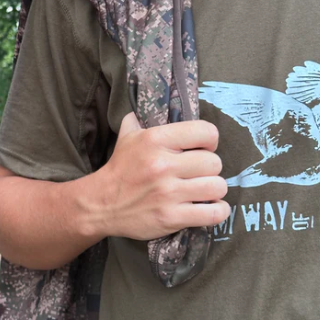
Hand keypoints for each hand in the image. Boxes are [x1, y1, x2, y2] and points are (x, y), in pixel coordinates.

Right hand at [91, 111, 229, 239]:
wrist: (101, 203)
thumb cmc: (120, 168)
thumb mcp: (127, 136)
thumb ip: (141, 118)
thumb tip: (152, 101)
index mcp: (155, 139)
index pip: (205, 132)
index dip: (209, 140)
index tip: (202, 148)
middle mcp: (162, 164)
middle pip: (214, 162)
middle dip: (210, 168)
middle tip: (199, 173)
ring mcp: (168, 193)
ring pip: (217, 187)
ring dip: (214, 189)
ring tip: (204, 190)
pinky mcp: (171, 217)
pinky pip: (213, 213)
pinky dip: (217, 211)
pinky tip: (210, 207)